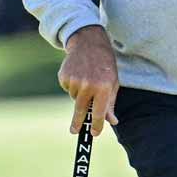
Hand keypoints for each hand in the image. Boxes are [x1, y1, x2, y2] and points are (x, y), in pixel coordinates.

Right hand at [59, 25, 119, 139]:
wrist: (89, 43)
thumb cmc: (105, 65)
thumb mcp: (113, 83)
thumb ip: (110, 103)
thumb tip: (112, 121)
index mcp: (103, 87)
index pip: (99, 113)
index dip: (96, 125)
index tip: (94, 133)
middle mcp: (88, 85)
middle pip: (80, 110)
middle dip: (77, 122)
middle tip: (74, 131)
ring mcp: (74, 80)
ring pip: (74, 98)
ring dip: (79, 95)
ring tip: (86, 80)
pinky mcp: (64, 76)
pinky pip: (67, 89)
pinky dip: (72, 86)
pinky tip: (78, 74)